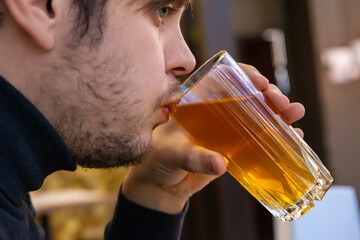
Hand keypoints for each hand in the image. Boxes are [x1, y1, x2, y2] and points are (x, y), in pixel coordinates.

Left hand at [122, 64, 304, 213]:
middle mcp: (215, 112)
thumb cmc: (160, 160)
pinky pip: (259, 138)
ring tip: (295, 113)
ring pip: (257, 114)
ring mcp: (227, 130)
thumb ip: (194, 158)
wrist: (161, 186)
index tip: (261, 83)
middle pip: (247, 95)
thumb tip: (220, 164)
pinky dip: (277, 135)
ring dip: (278, 112)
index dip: (245, 76)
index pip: (224, 78)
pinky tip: (294, 135)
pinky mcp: (234, 148)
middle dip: (269, 95)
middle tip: (281, 103)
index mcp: (197, 102)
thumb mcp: (174, 154)